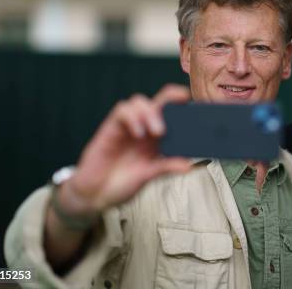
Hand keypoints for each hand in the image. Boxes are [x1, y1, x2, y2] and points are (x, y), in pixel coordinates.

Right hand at [59, 84, 192, 214]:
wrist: (95, 196)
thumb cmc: (122, 184)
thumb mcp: (148, 176)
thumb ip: (165, 167)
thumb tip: (189, 166)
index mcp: (156, 139)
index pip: (171, 114)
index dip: (183, 107)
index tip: (197, 105)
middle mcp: (144, 129)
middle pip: (158, 102)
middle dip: (170, 96)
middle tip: (182, 98)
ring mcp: (127, 127)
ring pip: (139, 102)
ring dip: (150, 112)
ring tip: (158, 132)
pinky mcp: (110, 128)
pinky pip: (121, 111)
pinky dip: (132, 117)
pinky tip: (138, 133)